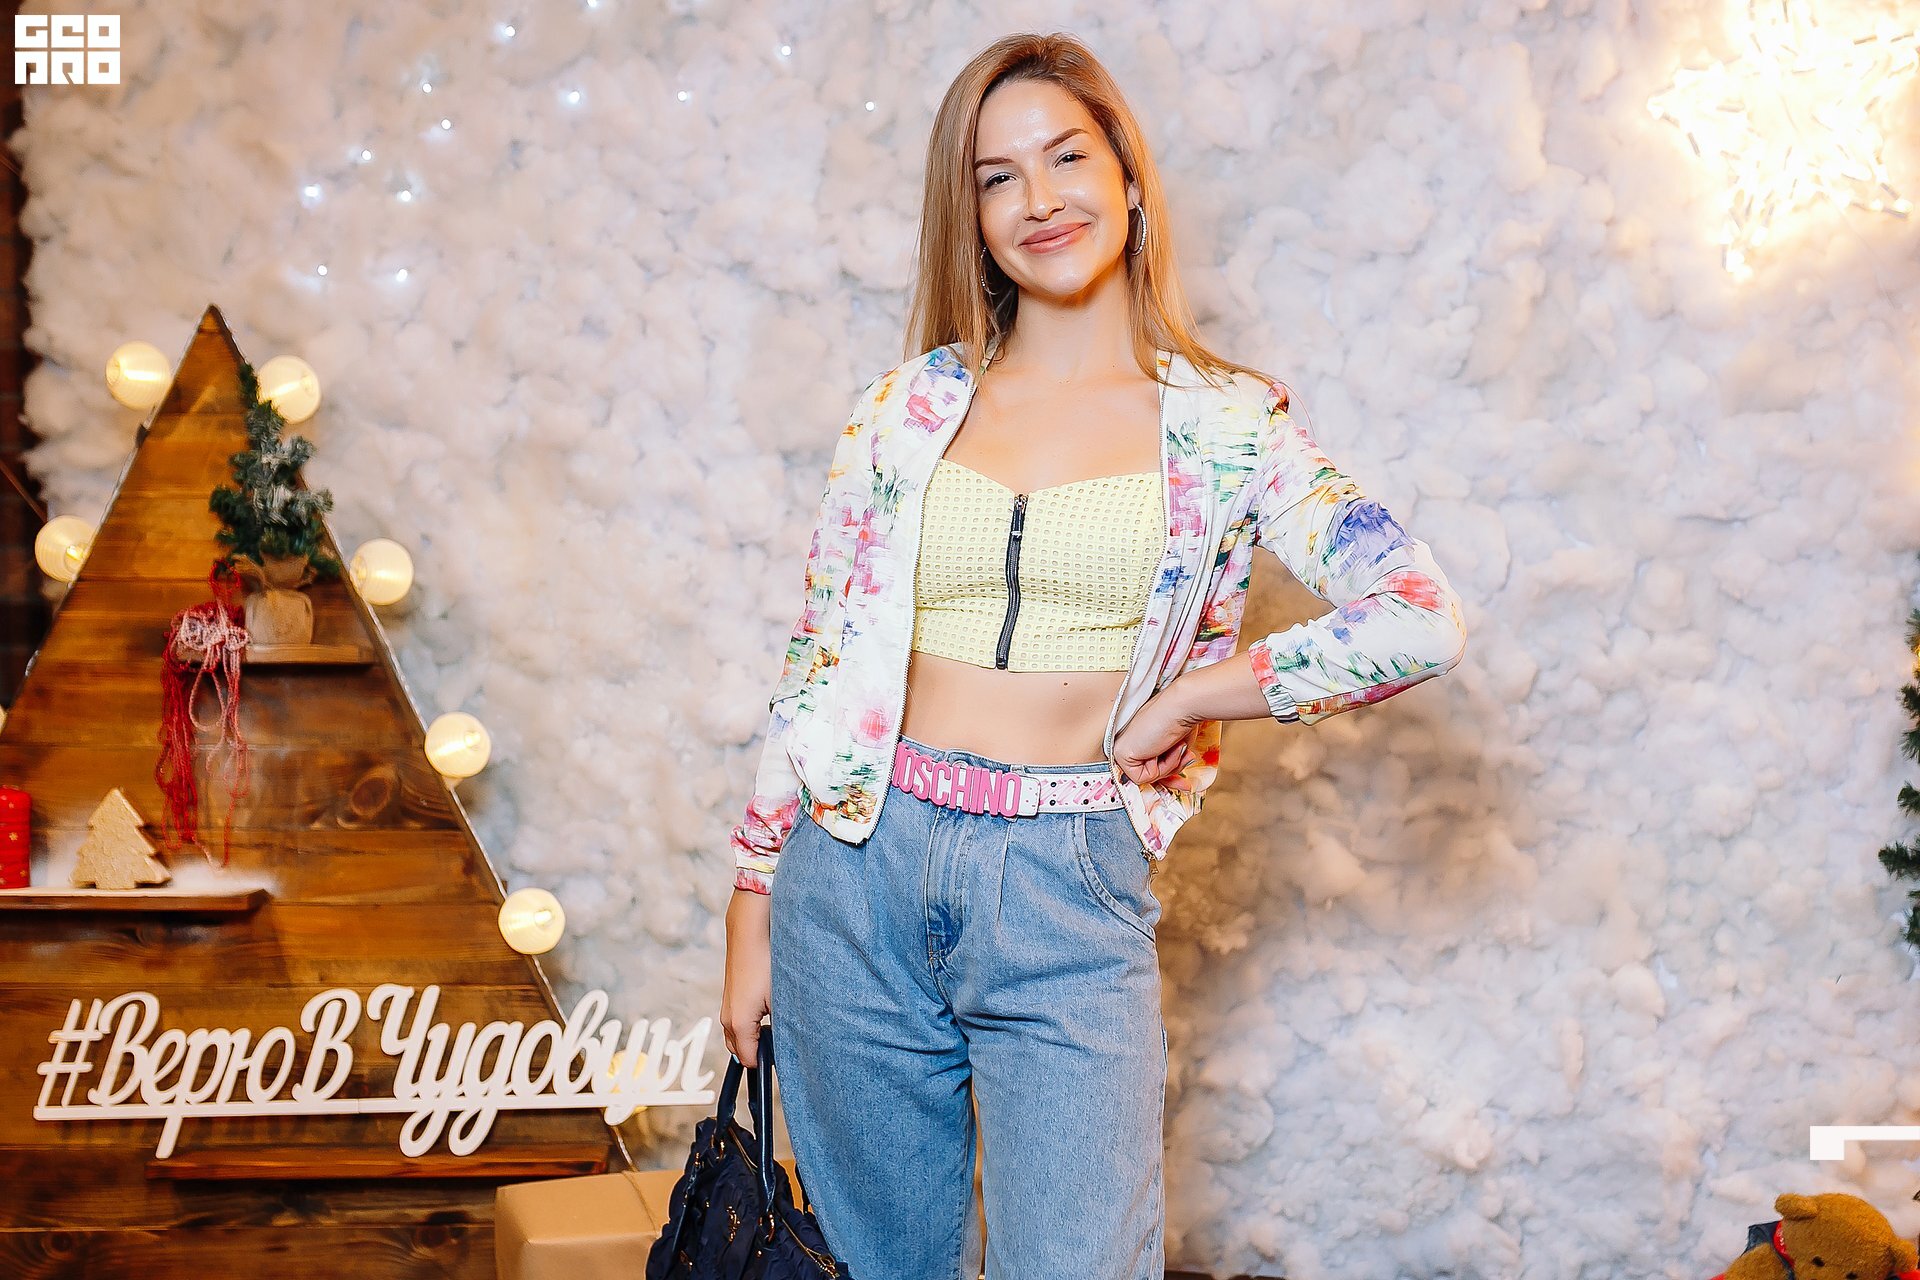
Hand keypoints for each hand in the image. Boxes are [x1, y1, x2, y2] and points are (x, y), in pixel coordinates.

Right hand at [721, 888, 772, 1066]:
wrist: (749, 930)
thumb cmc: (765, 961)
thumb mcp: (781, 999)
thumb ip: (782, 1026)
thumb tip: (789, 1042)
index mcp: (739, 1023)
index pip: (749, 1060)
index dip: (766, 1062)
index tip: (785, 1058)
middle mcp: (728, 1018)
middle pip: (741, 1051)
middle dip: (759, 1051)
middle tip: (783, 1042)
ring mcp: (727, 1006)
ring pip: (739, 1035)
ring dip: (755, 1036)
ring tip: (778, 1023)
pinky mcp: (730, 996)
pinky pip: (738, 1021)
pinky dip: (752, 1023)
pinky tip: (769, 1008)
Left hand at [1110, 683, 1201, 788]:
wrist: (1181, 706)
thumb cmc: (1182, 719)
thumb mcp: (1176, 747)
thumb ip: (1170, 764)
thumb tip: (1176, 782)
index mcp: (1137, 737)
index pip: (1148, 764)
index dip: (1169, 773)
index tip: (1183, 782)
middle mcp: (1126, 742)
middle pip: (1149, 773)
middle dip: (1172, 771)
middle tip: (1186, 758)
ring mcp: (1121, 748)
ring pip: (1148, 776)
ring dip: (1170, 765)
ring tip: (1177, 745)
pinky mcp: (1121, 755)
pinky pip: (1144, 778)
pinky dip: (1163, 767)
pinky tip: (1168, 747)